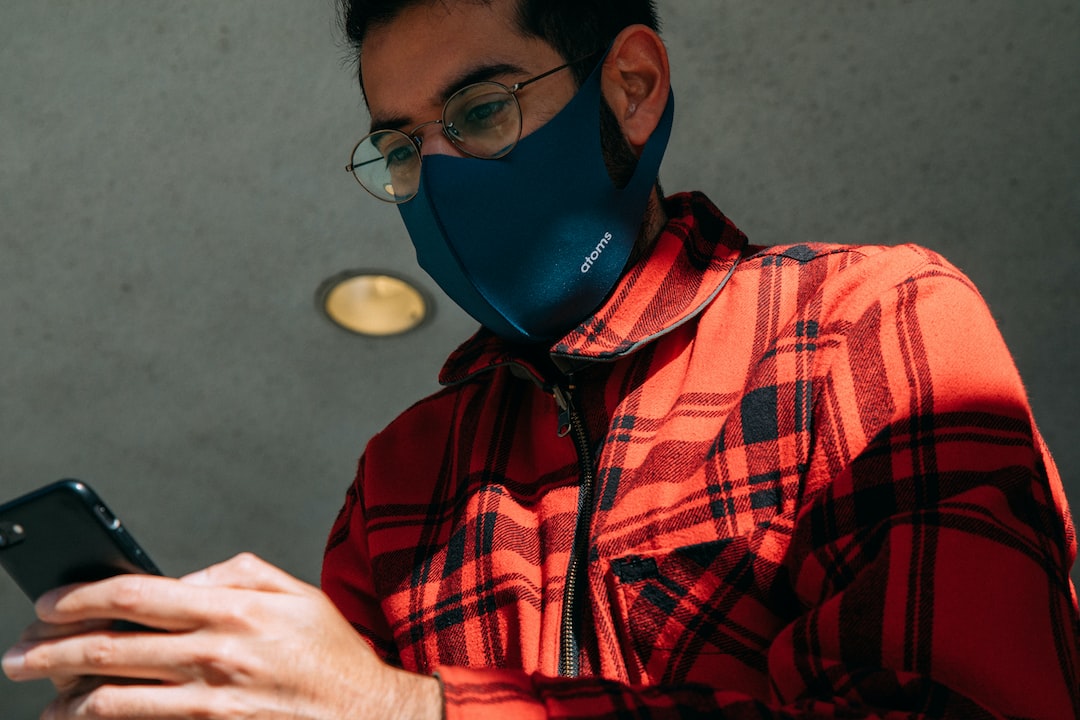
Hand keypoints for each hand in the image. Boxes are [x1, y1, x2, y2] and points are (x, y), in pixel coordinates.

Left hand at [2, 553, 441, 719]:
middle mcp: (217, 653)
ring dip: (67, 699)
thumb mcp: (296, 593)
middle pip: (113, 648)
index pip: (139, 594)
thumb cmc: (331, 655)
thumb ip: (238, 574)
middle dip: (53, 650)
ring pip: (116, 700)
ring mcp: (213, 702)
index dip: (83, 597)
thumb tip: (182, 580)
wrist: (367, 716)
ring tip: (43, 698)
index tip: (50, 603)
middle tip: (19, 654)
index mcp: (235, 608)